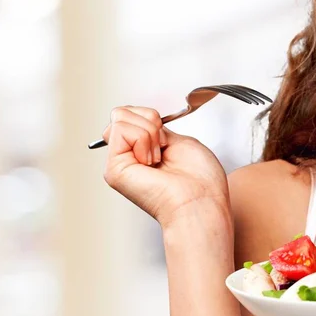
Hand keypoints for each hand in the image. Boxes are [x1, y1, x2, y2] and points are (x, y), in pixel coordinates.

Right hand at [102, 106, 229, 226]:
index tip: (167, 138)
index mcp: (143, 151)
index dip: (151, 117)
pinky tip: (151, 161)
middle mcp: (129, 157)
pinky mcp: (114, 169)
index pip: (131, 115)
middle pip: (121, 113)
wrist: (200, 202)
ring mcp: (119, 163)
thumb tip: (139, 118)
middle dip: (150, 122)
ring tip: (158, 158)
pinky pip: (121, 129)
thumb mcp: (179, 141)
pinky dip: (144, 139)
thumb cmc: (201, 181)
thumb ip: (155, 130)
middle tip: (163, 148)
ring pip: (120, 118)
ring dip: (149, 133)